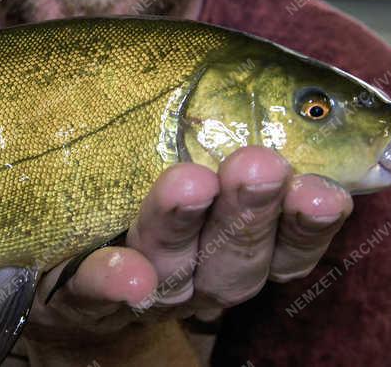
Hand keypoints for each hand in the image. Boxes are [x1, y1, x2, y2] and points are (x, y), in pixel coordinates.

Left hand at [24, 147, 352, 351]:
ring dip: (181, 225)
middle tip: (259, 166)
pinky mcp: (82, 293)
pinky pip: (94, 291)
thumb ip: (251, 124)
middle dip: (250, 212)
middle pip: (236, 256)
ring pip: (171, 267)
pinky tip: (126, 274)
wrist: (67, 254)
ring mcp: (144, 285)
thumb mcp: (206, 142)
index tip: (322, 190)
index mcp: (241, 243)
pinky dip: (112, 281)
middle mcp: (202, 273)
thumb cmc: (153, 175)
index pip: (289, 242)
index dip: (308, 223)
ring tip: (190, 182)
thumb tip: (314, 97)